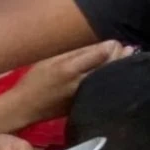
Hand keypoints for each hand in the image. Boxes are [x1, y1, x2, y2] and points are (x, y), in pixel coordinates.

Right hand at [11, 41, 126, 121]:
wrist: (26, 107)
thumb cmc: (35, 79)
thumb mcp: (50, 59)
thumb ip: (76, 52)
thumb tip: (104, 45)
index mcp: (70, 68)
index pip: (103, 52)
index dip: (111, 44)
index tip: (112, 42)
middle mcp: (82, 83)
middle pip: (112, 65)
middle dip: (120, 54)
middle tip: (122, 48)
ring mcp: (87, 96)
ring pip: (113, 78)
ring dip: (120, 67)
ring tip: (123, 58)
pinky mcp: (89, 104)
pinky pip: (108, 89)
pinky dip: (114, 79)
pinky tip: (114, 74)